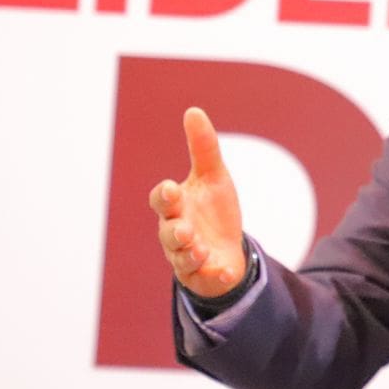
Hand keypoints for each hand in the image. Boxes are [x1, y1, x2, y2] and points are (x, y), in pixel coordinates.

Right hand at [149, 107, 246, 297]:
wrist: (227, 246)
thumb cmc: (213, 209)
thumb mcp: (213, 176)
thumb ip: (203, 147)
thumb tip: (193, 111)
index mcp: (175, 207)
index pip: (161, 200)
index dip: (164, 196)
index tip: (172, 188)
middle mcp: (175, 233)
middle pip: (168, 233)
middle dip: (175, 231)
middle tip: (186, 229)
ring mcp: (188, 257)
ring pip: (182, 259)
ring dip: (191, 253)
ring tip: (201, 247)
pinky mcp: (204, 276)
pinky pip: (206, 278)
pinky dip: (215, 275)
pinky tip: (225, 271)